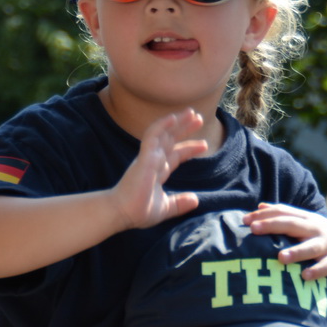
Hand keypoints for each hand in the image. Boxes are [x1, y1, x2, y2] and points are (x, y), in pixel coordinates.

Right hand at [112, 110, 208, 229]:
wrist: (122, 213)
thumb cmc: (138, 211)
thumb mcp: (165, 208)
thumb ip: (179, 203)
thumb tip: (195, 200)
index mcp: (157, 170)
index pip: (175, 154)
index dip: (189, 148)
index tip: (204, 145)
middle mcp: (152, 160)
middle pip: (170, 139)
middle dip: (184, 128)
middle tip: (199, 118)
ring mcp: (148, 157)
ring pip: (163, 134)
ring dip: (177, 122)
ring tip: (192, 113)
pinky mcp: (144, 157)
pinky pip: (152, 136)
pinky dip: (162, 126)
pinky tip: (173, 118)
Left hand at [244, 203, 326, 282]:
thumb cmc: (320, 237)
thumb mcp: (305, 223)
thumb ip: (284, 215)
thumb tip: (260, 206)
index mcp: (305, 219)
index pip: (283, 212)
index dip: (265, 215)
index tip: (245, 220)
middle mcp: (315, 230)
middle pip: (293, 225)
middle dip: (273, 226)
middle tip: (254, 229)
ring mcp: (326, 246)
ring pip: (311, 247)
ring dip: (296, 252)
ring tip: (281, 258)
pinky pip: (325, 267)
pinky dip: (316, 271)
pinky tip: (305, 276)